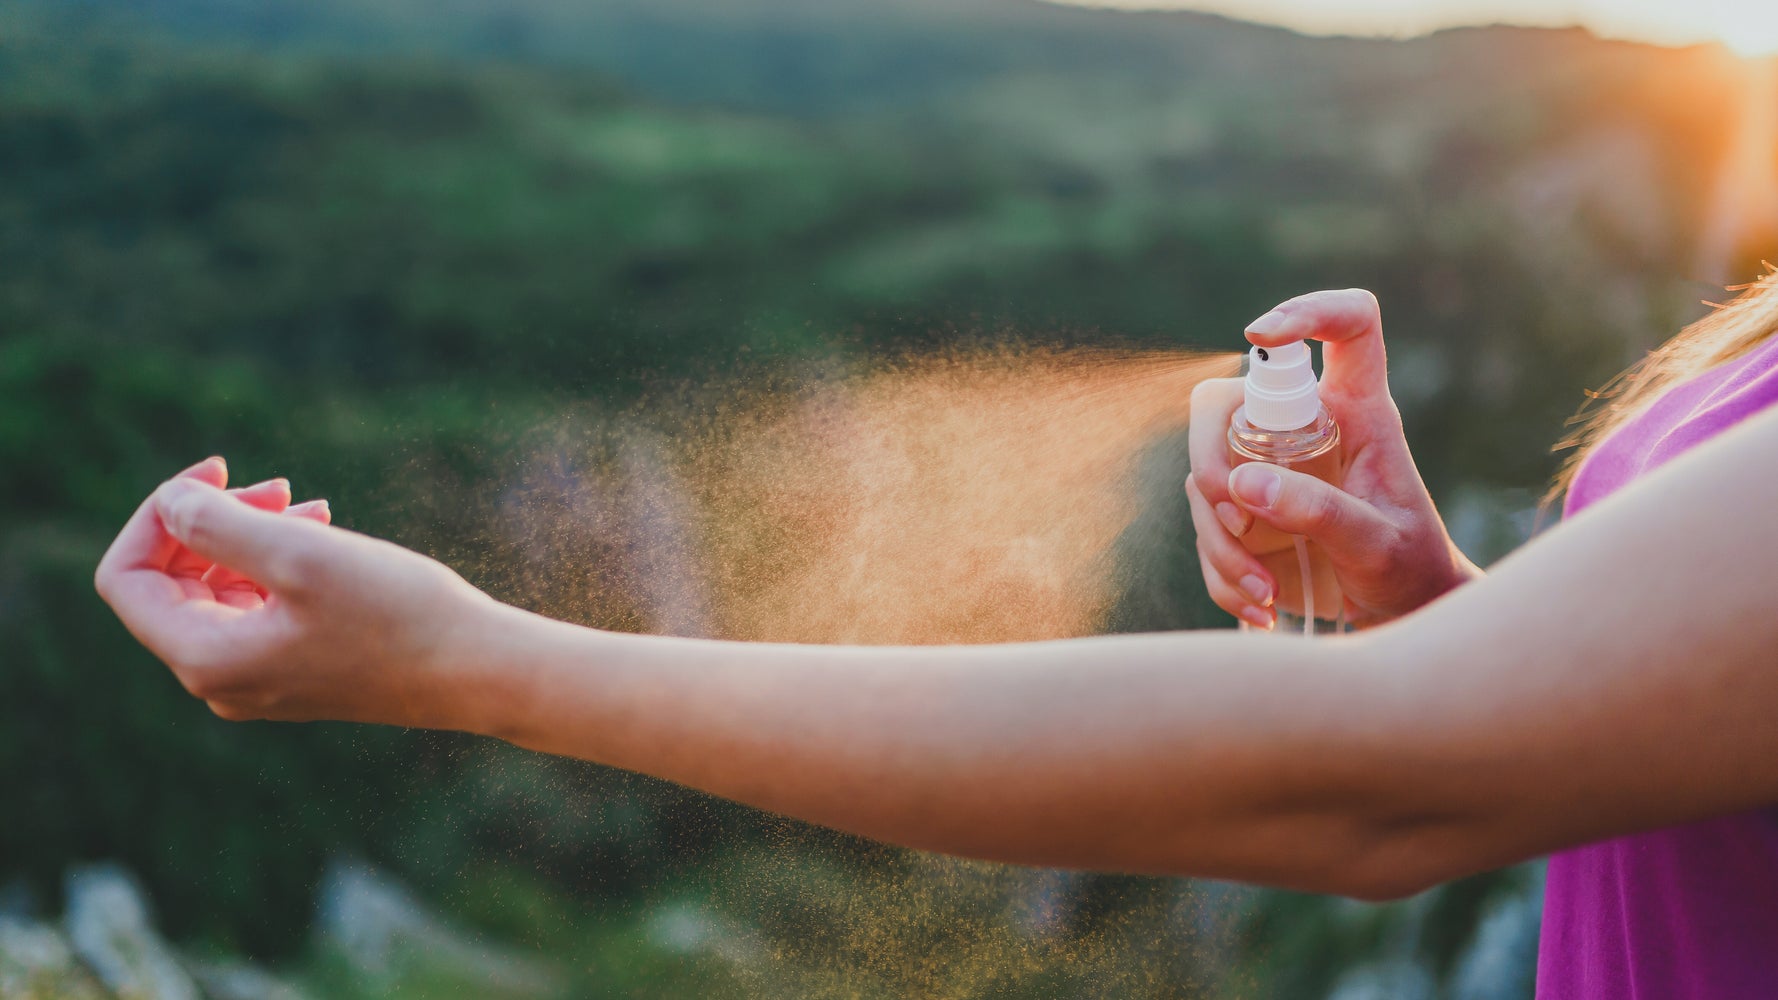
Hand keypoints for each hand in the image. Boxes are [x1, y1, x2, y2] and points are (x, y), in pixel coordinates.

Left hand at [94, 457, 497, 725]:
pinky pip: (257, 607)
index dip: (155, 515)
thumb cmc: (396, 614)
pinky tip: (323, 530)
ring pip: (218, 589)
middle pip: (171, 582)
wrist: (478, 670)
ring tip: (309, 502)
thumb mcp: (301, 554)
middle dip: (211, 520)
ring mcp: (258, 679)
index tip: (215, 472)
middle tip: (279, 482)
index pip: (127, 578)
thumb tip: (169, 503)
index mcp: (205, 658)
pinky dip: (276, 562)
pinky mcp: (295, 670)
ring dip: (248, 534)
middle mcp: (220, 680)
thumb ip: (218, 524)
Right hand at [1187, 289, 1480, 628]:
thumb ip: (1319, 512)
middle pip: (1225, 401)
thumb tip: (1243, 484)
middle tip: (1233, 516)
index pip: (1348, 330)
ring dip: (1220, 540)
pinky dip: (1220, 572)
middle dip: (1210, 458)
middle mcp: (1305, 428)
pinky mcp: (1245, 510)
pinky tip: (1259, 605)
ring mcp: (1267, 467)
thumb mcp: (1376, 546)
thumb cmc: (1407, 568)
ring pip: (1205, 475)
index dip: (1308, 311)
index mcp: (1358, 413)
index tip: (1260, 335)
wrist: (1398, 615)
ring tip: (1265, 593)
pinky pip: (1206, 526)